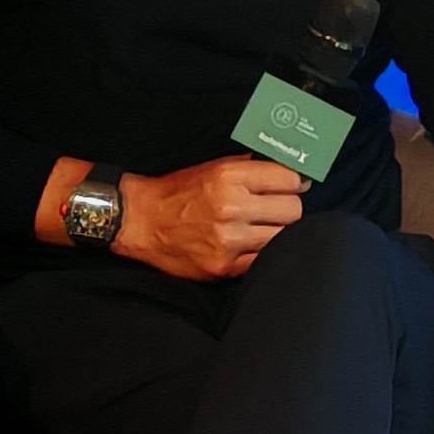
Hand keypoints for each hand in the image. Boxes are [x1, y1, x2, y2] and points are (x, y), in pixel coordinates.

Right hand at [116, 156, 305, 280]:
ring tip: (263, 227)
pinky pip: (264, 260)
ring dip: (278, 232)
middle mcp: (231, 207)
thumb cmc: (179, 192)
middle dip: (288, 208)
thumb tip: (295, 171)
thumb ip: (253, 168)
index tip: (291, 187)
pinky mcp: (224, 267)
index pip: (290, 180)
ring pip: (283, 237)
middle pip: (293, 210)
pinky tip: (253, 245)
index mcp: (229, 177)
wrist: (139, 222)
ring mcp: (228, 240)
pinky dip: (263, 253)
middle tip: (276, 209)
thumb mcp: (214, 167)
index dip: (294, 183)